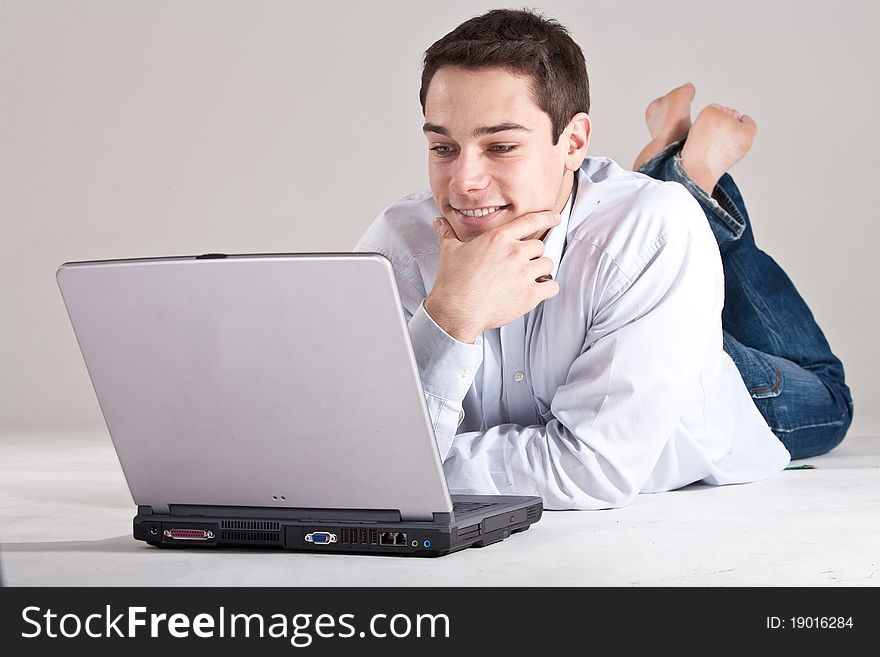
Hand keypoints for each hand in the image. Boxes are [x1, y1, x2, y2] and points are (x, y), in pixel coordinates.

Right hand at [424, 211, 560, 342]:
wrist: (457, 309)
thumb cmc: (453, 281)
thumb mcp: (449, 251)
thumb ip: (448, 234)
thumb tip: (439, 223)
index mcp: (499, 238)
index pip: (531, 221)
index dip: (546, 217)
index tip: (554, 218)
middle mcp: (515, 253)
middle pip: (540, 246)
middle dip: (533, 254)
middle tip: (523, 263)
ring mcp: (524, 274)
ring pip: (547, 264)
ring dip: (541, 270)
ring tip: (529, 277)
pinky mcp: (530, 294)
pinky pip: (551, 286)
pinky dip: (547, 288)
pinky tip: (539, 290)